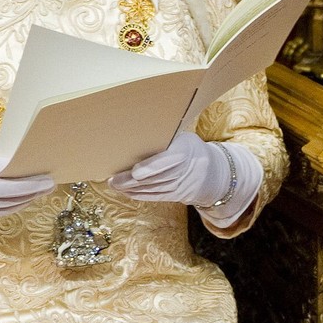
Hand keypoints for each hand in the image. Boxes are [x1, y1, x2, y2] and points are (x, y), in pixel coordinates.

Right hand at [0, 142, 55, 218]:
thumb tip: (22, 158)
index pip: (0, 169)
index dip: (21, 170)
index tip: (40, 168)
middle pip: (6, 190)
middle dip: (32, 187)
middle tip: (50, 183)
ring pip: (6, 204)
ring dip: (28, 198)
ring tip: (45, 189)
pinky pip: (1, 212)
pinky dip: (17, 205)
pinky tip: (30, 198)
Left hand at [108, 132, 259, 208]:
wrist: (209, 170)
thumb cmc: (188, 147)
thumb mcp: (182, 137)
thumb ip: (165, 137)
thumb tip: (136, 125)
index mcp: (185, 151)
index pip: (167, 161)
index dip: (151, 168)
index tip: (135, 171)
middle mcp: (182, 171)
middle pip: (154, 178)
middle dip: (131, 180)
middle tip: (112, 178)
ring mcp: (178, 186)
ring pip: (151, 189)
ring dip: (130, 188)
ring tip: (113, 184)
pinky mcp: (173, 196)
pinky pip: (153, 197)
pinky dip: (137, 195)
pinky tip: (125, 191)